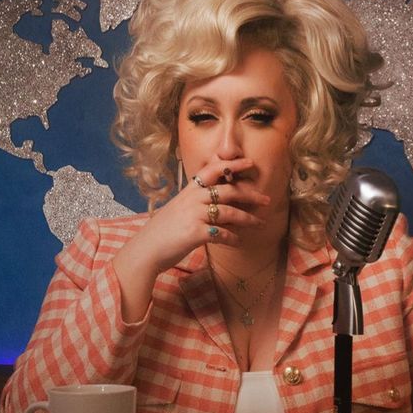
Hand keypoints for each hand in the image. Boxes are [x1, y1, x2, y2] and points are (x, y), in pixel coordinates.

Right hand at [112, 157, 269, 320]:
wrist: (145, 250)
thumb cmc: (163, 231)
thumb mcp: (178, 210)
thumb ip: (196, 203)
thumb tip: (220, 205)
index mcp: (189, 191)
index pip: (212, 170)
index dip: (232, 165)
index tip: (249, 163)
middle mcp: (193, 199)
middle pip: (228, 191)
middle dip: (250, 195)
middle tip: (267, 199)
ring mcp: (194, 216)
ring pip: (229, 212)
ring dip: (248, 219)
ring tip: (260, 224)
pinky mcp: (195, 234)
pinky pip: (222, 233)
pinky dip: (233, 238)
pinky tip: (238, 241)